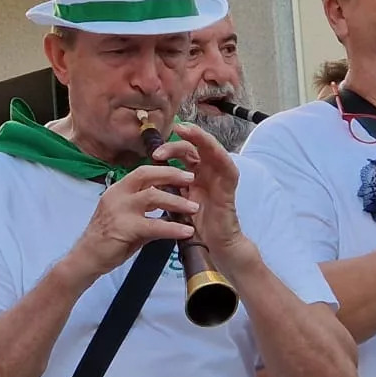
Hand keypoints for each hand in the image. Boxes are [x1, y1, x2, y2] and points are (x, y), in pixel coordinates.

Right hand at [65, 163, 197, 276]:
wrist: (87, 258)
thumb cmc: (108, 239)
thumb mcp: (128, 219)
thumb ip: (147, 212)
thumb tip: (171, 212)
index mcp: (118, 190)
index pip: (142, 172)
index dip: (163, 169)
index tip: (182, 172)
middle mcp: (117, 194)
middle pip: (147, 175)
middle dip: (171, 174)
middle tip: (191, 179)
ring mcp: (119, 210)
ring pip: (153, 196)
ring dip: (176, 201)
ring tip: (194, 207)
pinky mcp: (124, 228)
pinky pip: (154, 225)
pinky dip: (173, 228)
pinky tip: (186, 232)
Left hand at [163, 124, 247, 256]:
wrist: (212, 246)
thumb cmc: (193, 226)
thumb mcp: (175, 202)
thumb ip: (167, 187)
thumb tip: (146, 174)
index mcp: (194, 174)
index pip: (182, 153)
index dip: (169, 148)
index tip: (152, 151)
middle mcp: (206, 172)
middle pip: (194, 148)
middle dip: (179, 141)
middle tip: (160, 147)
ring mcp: (219, 177)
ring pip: (211, 149)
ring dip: (199, 138)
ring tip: (185, 130)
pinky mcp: (229, 186)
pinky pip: (227, 166)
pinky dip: (219, 154)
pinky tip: (210, 147)